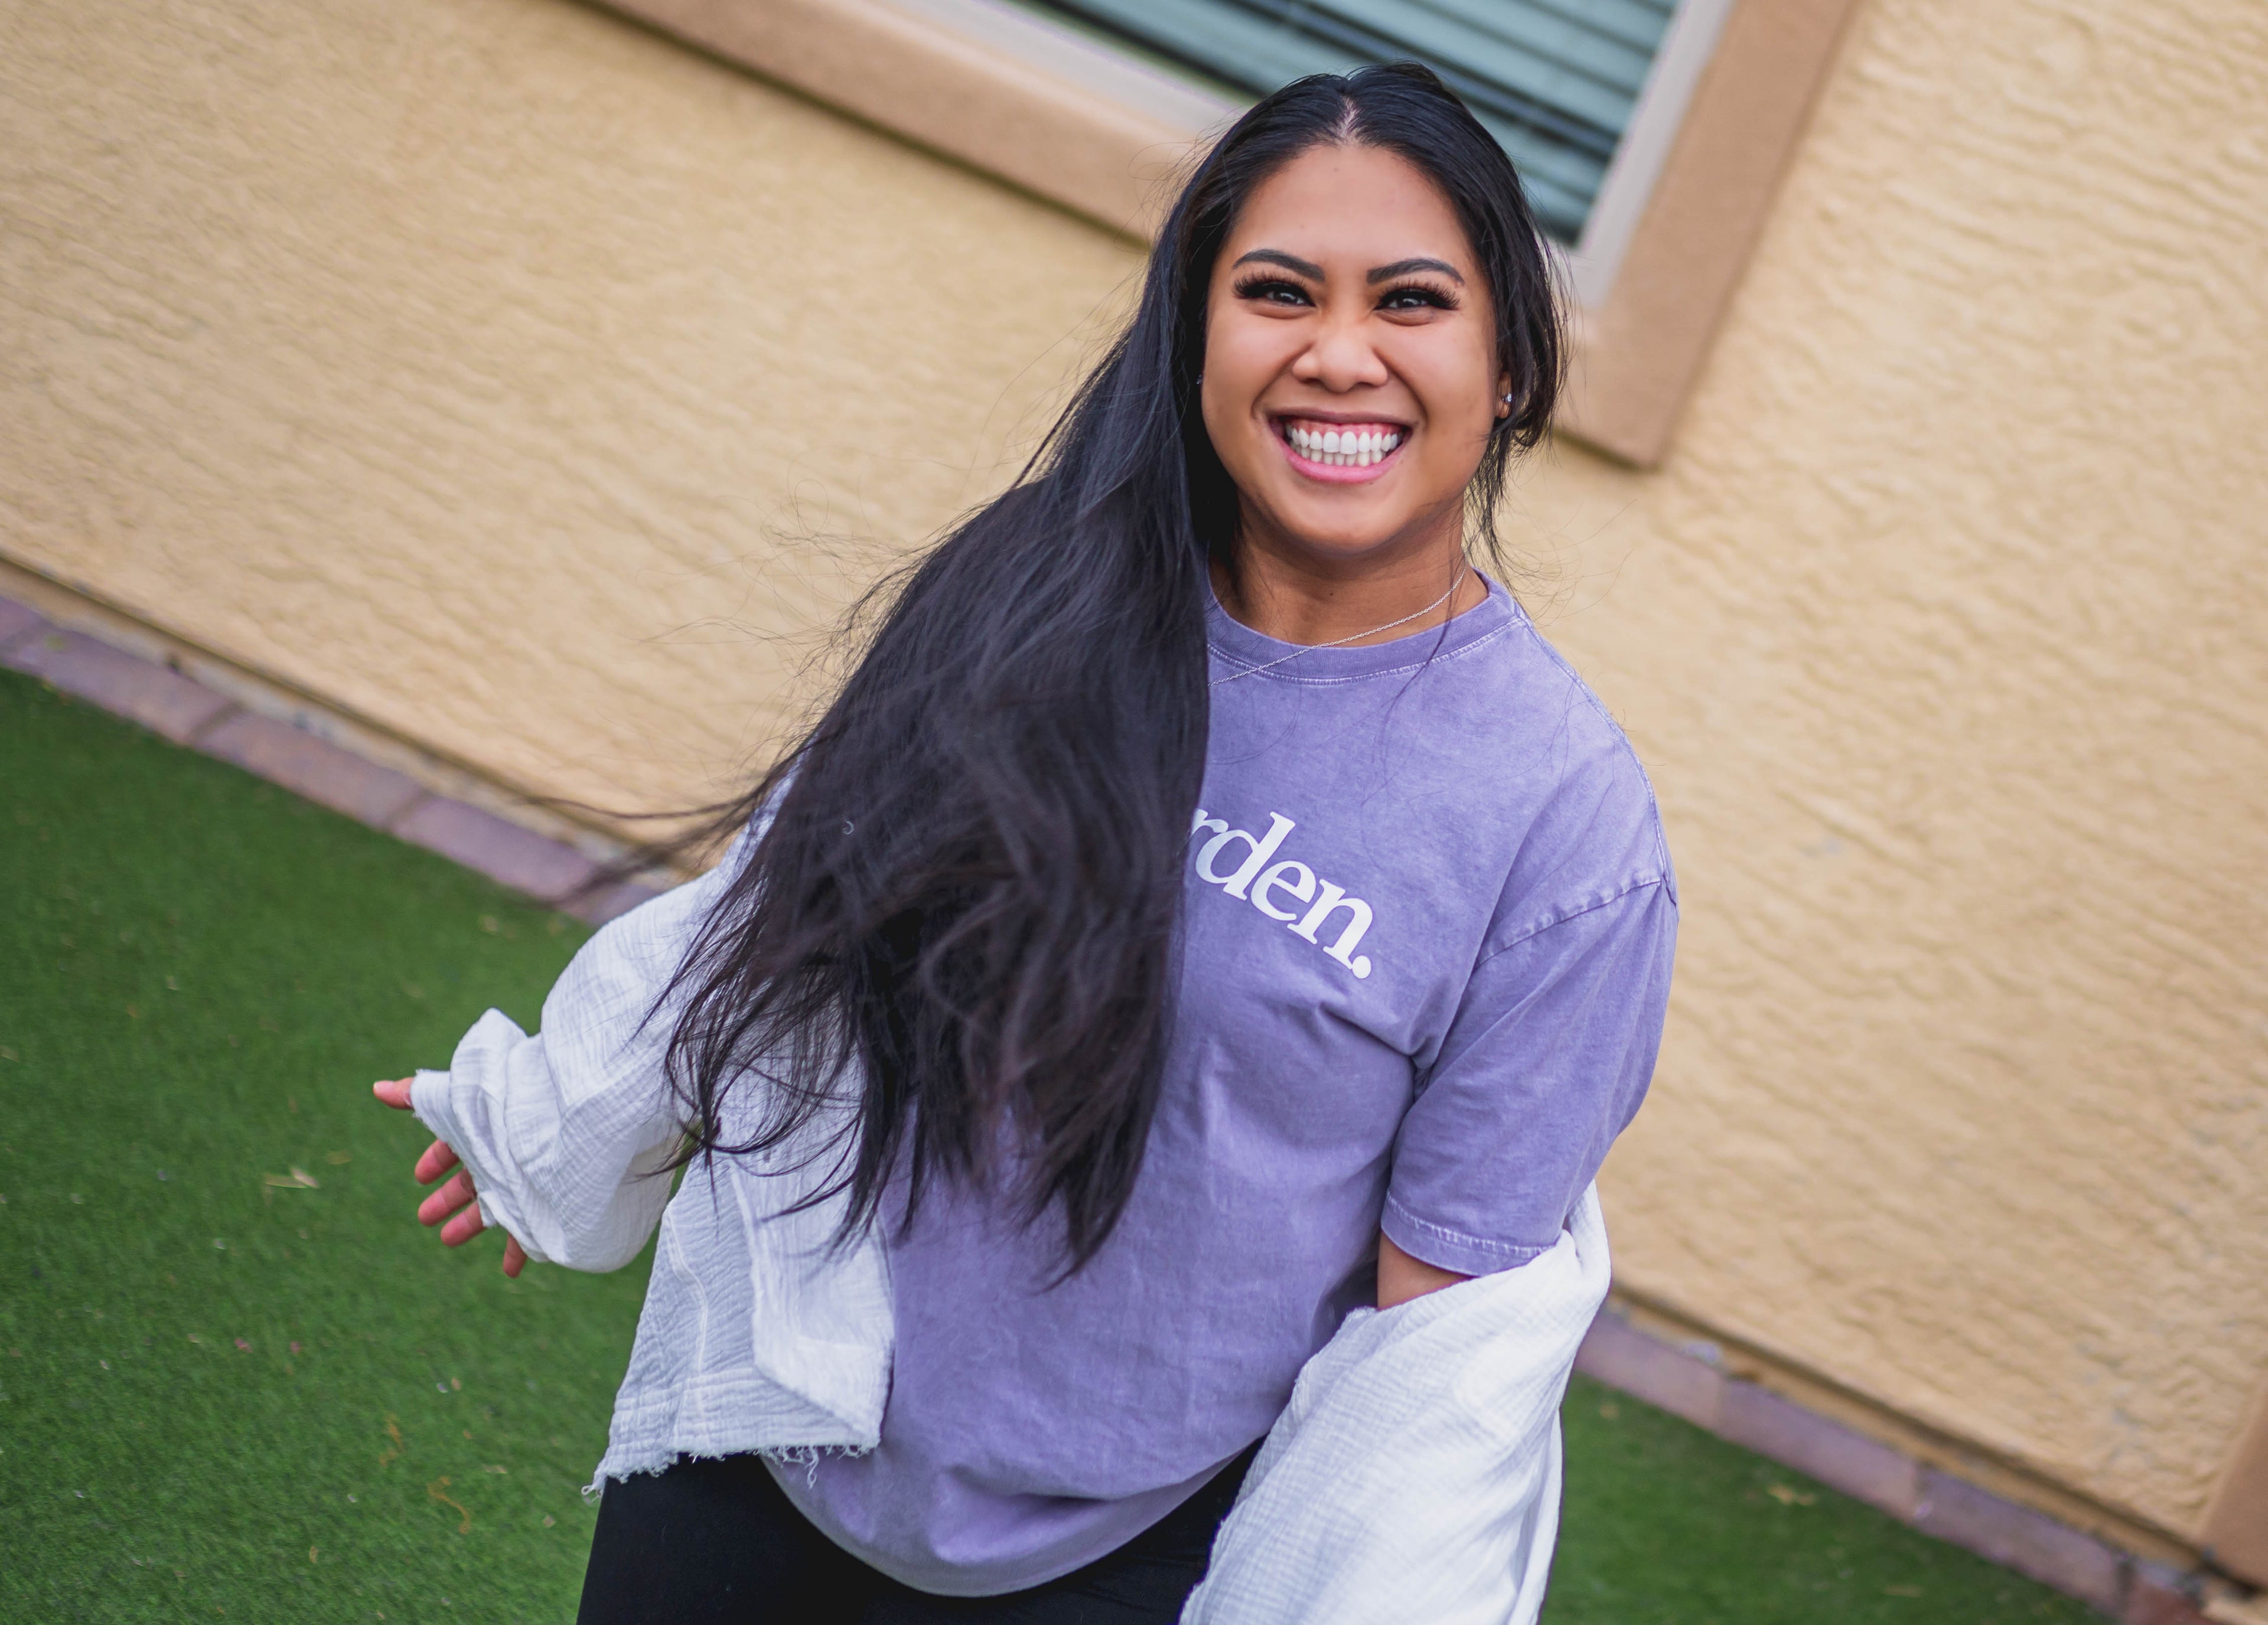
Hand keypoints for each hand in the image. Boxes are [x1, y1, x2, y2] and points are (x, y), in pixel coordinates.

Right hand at [372, 1078, 528, 1277]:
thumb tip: (376, 1088)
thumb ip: (417, 1095)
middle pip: (471, 1181)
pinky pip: (531, 1235)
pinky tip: (511, 1270)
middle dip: (448, 1198)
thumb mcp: (454, 1100)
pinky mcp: (543, 1207)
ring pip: (495, 1208)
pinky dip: (518, 1252)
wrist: (560, 1119)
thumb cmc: (502, 1106)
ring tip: (448, 1240)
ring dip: (471, 1224)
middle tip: (425, 1218)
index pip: (454, 1147)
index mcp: (482, 1133)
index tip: (420, 1177)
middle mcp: (503, 1157)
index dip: (436, 1161)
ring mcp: (523, 1182)